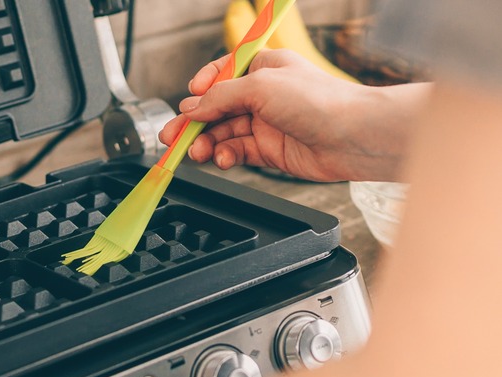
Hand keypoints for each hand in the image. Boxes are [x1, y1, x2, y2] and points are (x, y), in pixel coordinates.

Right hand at [159, 49, 428, 181]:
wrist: (353, 137)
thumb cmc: (319, 101)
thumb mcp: (260, 87)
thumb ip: (221, 97)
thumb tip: (192, 107)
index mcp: (262, 68)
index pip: (221, 75)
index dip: (200, 89)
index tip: (186, 102)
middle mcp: (262, 95)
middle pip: (216, 108)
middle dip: (193, 123)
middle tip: (171, 137)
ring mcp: (265, 124)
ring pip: (223, 133)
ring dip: (206, 142)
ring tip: (195, 152)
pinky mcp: (269, 151)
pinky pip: (237, 152)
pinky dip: (224, 156)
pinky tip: (220, 159)